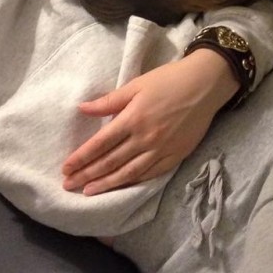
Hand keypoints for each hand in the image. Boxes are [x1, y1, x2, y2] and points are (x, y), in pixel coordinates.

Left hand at [62, 48, 238, 194]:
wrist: (206, 84)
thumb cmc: (169, 80)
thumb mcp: (136, 84)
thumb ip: (109, 101)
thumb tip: (83, 109)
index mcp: (133, 119)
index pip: (100, 144)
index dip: (82, 158)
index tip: (66, 168)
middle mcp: (145, 138)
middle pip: (111, 162)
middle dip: (87, 175)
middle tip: (69, 185)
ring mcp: (161, 150)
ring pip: (129, 173)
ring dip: (107, 184)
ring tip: (89, 192)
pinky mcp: (176, 156)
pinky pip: (151, 174)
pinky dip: (133, 183)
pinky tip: (121, 188)